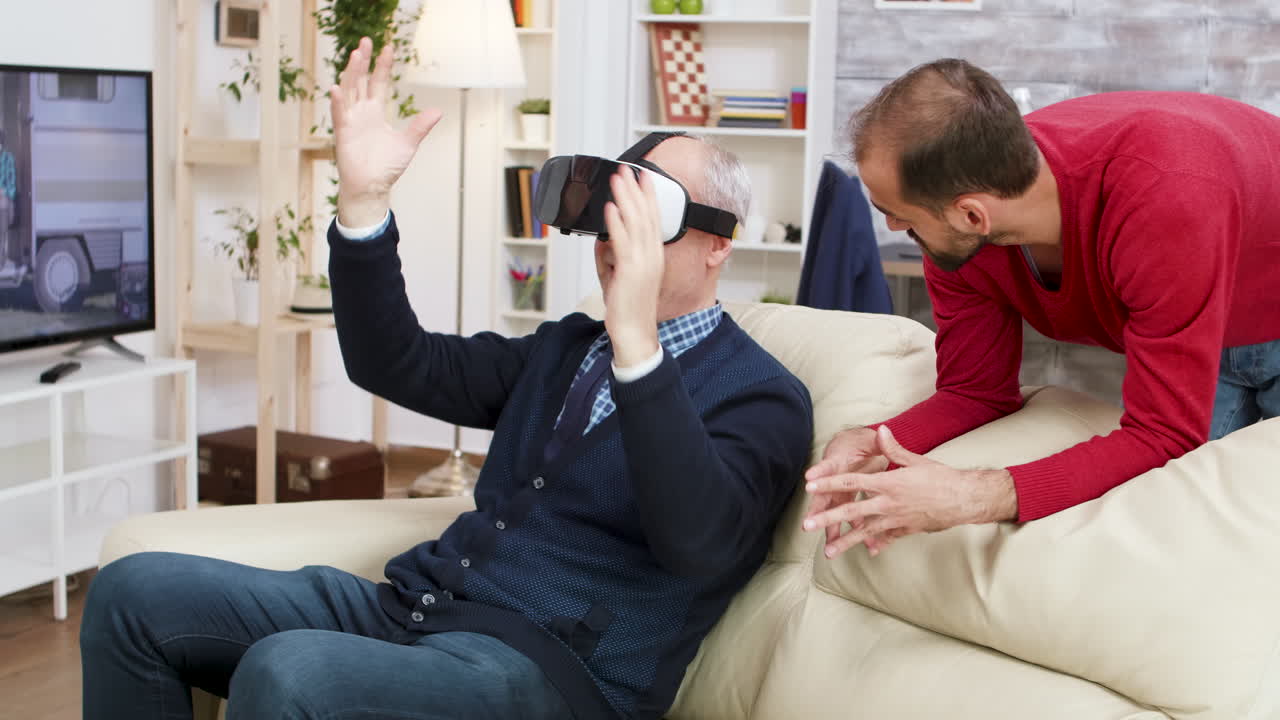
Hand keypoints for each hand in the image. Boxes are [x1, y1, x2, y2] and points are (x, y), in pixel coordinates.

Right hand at [329, 37, 442, 226]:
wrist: (373, 186)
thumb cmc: (387, 166)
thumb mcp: (408, 143)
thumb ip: (420, 126)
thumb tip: (438, 111)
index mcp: (376, 111)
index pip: (378, 82)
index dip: (382, 65)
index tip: (388, 48)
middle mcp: (361, 112)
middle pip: (361, 80)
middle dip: (364, 61)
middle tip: (366, 41)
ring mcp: (351, 121)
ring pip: (349, 92)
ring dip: (351, 74)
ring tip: (355, 56)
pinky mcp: (344, 134)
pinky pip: (340, 116)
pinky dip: (338, 103)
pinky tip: (337, 89)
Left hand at [602, 169, 663, 366]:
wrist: (634, 332)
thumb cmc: (629, 307)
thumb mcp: (621, 274)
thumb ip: (614, 254)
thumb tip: (604, 237)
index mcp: (654, 255)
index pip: (654, 219)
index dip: (649, 196)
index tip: (643, 177)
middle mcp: (652, 256)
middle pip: (646, 216)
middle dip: (636, 190)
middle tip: (628, 169)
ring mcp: (643, 263)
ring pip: (635, 223)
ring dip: (625, 199)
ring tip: (617, 179)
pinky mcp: (630, 272)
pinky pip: (623, 243)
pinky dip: (617, 223)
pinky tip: (611, 208)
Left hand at [803, 426, 1018, 557]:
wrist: (964, 500)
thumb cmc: (941, 477)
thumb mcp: (915, 460)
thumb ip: (893, 448)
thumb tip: (881, 430)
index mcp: (887, 483)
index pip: (851, 483)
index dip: (829, 484)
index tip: (810, 486)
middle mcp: (888, 504)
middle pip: (852, 512)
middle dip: (827, 519)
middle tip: (807, 525)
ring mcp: (896, 520)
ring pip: (865, 533)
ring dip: (845, 542)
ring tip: (828, 551)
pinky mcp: (905, 530)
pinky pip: (886, 539)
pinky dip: (876, 544)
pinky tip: (868, 551)